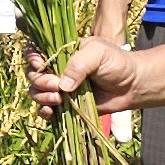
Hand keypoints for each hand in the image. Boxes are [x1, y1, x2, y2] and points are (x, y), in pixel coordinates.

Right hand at [26, 39, 141, 121]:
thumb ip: (78, 64)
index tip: (41, 65)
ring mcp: (60, 88)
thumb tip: (61, 86)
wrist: (132, 85)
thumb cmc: (116, 63)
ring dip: (42, 97)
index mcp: (61, 52)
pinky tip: (51, 111)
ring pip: (36, 92)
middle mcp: (57, 69)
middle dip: (41, 81)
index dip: (33, 59)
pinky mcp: (65, 105)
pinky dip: (44, 111)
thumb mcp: (97, 54)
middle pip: (33, 75)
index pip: (35, 52)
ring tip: (58, 99)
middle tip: (57, 85)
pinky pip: (46, 110)